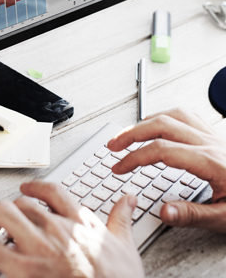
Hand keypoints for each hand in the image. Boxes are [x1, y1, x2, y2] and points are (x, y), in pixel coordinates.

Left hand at [0, 181, 143, 277]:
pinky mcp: (23, 271)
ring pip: (6, 216)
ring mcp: (38, 248)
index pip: (53, 191)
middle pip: (23, 202)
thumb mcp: (125, 245)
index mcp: (79, 220)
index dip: (36, 186)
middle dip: (10, 205)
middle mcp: (56, 228)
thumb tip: (130, 198)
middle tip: (4, 214)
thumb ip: (122, 217)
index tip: (28, 187)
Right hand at [108, 107, 225, 231]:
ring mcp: (212, 135)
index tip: (119, 168)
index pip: (161, 150)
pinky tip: (157, 125)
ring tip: (129, 133)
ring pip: (173, 115)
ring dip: (146, 121)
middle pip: (162, 125)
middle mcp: (209, 143)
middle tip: (113, 145)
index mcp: (210, 162)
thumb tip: (162, 211)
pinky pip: (186, 115)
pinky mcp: (214, 135)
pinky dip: (165, 116)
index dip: (135, 158)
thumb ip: (192, 214)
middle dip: (132, 133)